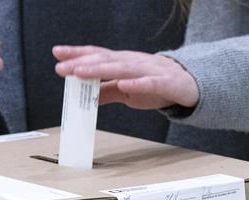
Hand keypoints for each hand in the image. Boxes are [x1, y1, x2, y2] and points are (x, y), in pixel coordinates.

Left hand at [53, 45, 198, 109]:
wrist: (190, 84)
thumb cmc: (155, 84)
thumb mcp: (125, 90)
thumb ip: (106, 92)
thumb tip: (84, 97)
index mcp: (122, 63)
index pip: (97, 55)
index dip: (77, 54)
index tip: (57, 53)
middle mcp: (133, 63)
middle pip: (105, 60)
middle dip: (82, 63)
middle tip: (62, 67)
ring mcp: (149, 71)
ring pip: (122, 69)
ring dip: (100, 69)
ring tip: (81, 71)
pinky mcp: (165, 83)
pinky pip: (150, 83)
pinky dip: (137, 84)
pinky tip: (124, 85)